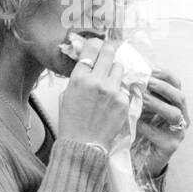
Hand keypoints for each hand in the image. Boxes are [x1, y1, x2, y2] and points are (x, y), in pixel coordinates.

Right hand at [57, 35, 129, 152]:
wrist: (83, 145)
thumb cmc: (72, 123)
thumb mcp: (67, 95)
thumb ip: (79, 77)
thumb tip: (88, 64)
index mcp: (79, 78)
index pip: (91, 48)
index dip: (95, 46)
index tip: (97, 47)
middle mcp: (97, 81)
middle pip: (109, 52)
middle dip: (108, 52)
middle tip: (107, 56)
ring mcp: (112, 91)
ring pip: (120, 67)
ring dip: (115, 71)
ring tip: (109, 82)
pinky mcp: (124, 101)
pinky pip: (125, 87)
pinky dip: (120, 90)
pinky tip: (112, 100)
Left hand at [136, 69, 187, 176]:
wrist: (139, 158)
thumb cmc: (140, 128)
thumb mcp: (142, 107)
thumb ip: (141, 93)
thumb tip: (129, 72)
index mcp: (175, 103)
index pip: (176, 84)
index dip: (165, 75)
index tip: (150, 69)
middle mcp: (181, 116)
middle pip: (179, 97)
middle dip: (162, 87)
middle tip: (145, 82)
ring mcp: (178, 132)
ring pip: (174, 114)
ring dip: (157, 104)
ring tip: (141, 99)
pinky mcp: (170, 146)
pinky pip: (160, 135)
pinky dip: (146, 127)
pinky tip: (135, 122)